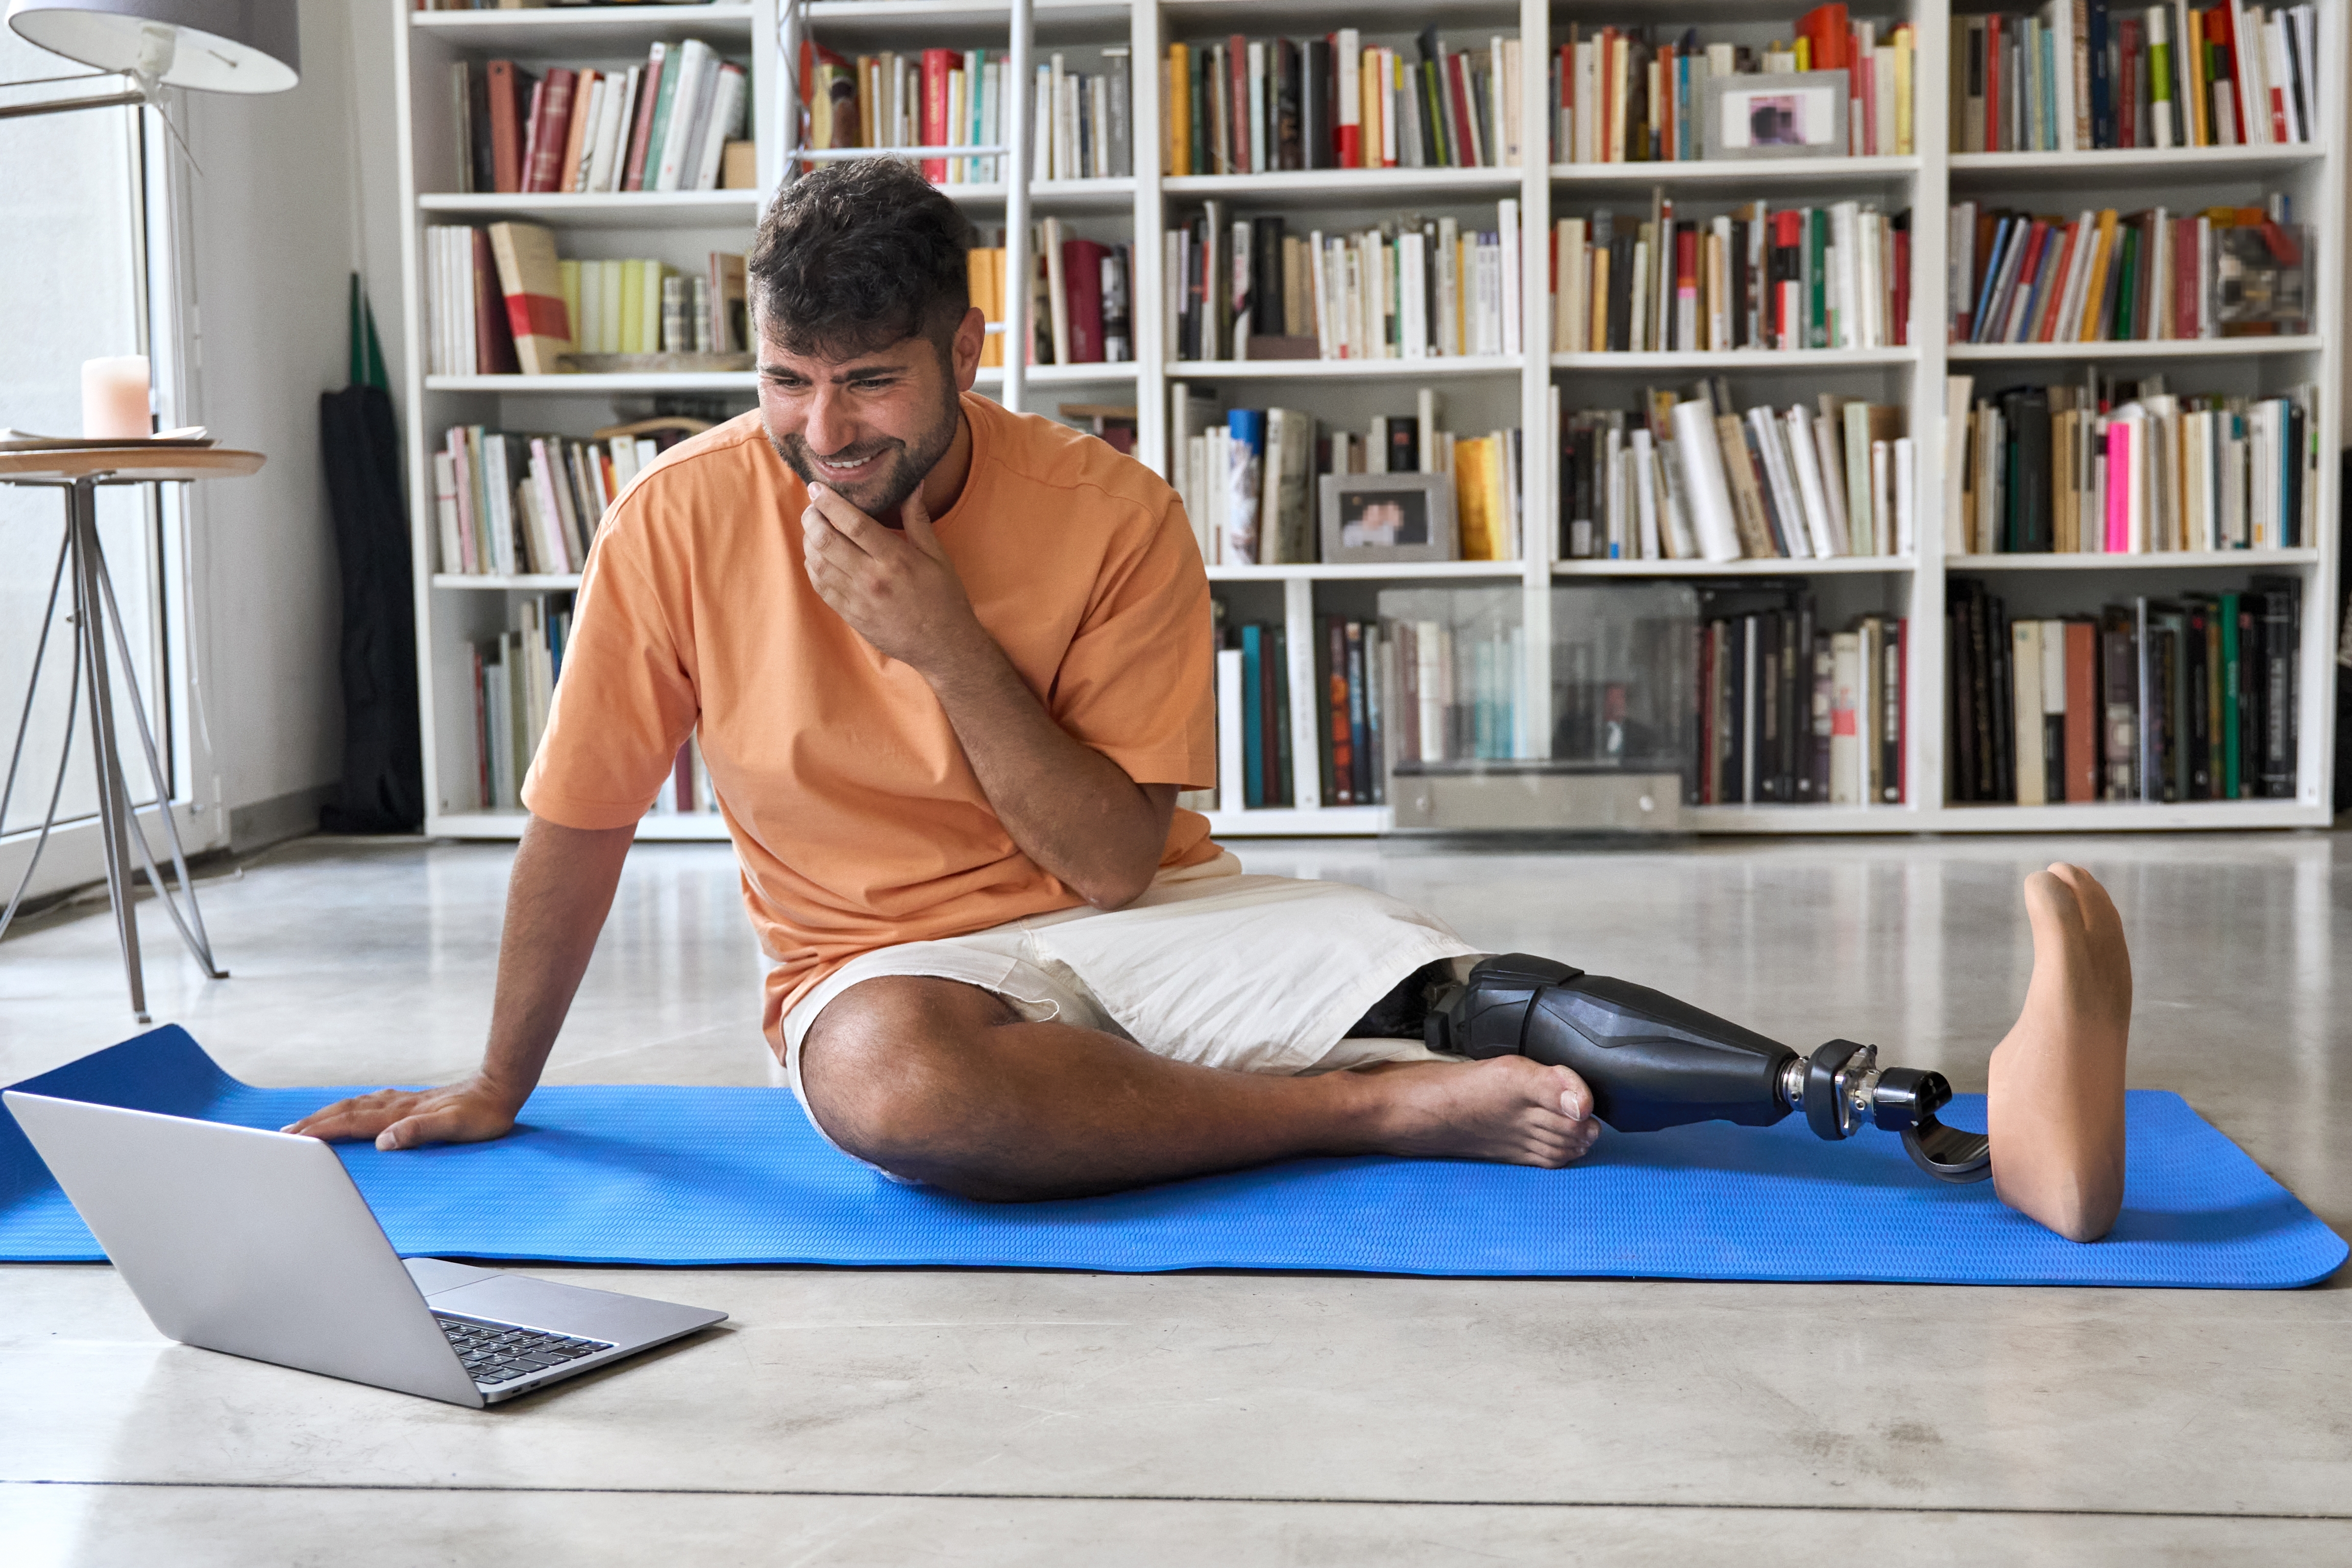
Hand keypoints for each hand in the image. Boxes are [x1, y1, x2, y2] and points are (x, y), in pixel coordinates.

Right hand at [280, 1078, 521, 1151]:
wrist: (501, 1088)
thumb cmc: (482, 1114)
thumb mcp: (455, 1127)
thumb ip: (419, 1132)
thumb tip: (385, 1141)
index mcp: (401, 1113)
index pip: (352, 1122)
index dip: (322, 1131)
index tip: (294, 1139)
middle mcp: (396, 1104)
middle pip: (346, 1112)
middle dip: (314, 1123)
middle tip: (284, 1134)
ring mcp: (402, 1101)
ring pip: (355, 1106)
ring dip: (327, 1115)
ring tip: (304, 1125)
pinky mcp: (411, 1102)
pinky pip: (369, 1105)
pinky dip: (349, 1109)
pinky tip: (348, 1112)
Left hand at [800, 481, 980, 671]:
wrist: (944, 646)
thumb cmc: (944, 598)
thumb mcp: (938, 557)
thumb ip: (918, 520)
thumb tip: (913, 485)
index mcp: (896, 559)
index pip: (853, 523)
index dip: (829, 503)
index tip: (816, 488)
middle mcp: (873, 578)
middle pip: (827, 541)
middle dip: (812, 519)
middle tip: (811, 507)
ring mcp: (858, 599)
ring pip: (818, 564)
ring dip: (808, 542)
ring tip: (812, 529)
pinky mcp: (851, 616)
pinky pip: (821, 588)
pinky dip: (812, 568)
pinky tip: (815, 557)